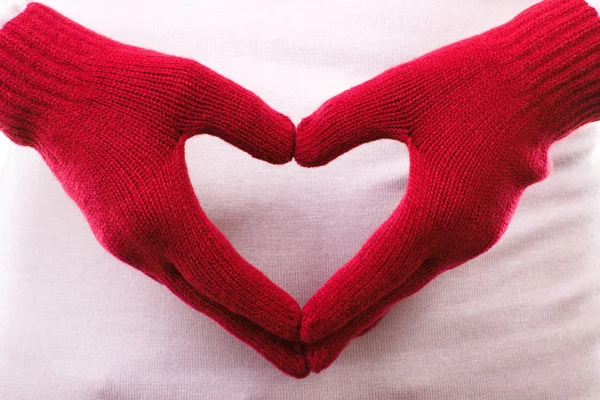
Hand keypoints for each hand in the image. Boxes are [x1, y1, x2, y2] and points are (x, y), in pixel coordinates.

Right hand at [0, 3, 306, 376]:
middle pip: (212, 303)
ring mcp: (128, 242)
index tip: (306, 328)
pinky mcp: (125, 234)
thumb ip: (248, 119)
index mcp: (157, 212)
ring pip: (195, 294)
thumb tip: (292, 151)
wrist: (49, 92)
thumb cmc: (114, 85)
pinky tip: (234, 301)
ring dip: (239, 320)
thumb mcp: (192, 86)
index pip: (224, 276)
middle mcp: (140, 240)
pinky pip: (180, 277)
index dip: (266, 305)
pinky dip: (215, 295)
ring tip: (280, 343)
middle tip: (304, 366)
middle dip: (260, 336)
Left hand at [295, 0, 599, 371]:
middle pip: (390, 293)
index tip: (301, 331)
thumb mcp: (398, 91)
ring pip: (408, 284)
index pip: (374, 271)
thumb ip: (341, 122)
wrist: (539, 83)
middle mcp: (457, 236)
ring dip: (369, 309)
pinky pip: (423, 267)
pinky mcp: (474, 226)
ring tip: (333, 335)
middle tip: (309, 360)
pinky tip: (375, 290)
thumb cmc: (475, 83)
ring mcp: (471, 236)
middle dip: (347, 327)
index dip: (336, 302)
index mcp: (438, 211)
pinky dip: (391, 286)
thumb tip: (298, 154)